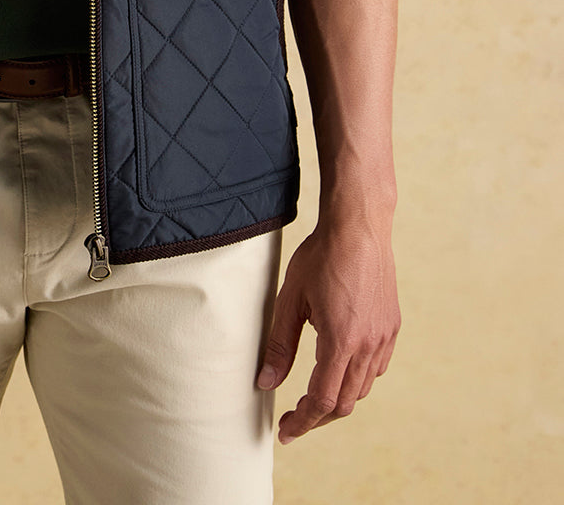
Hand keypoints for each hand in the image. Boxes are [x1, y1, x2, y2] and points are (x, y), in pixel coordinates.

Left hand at [256, 215, 399, 443]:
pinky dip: (356, 379)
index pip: (322, 400)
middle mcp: (368, 346)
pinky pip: (376, 369)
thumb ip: (280, 345)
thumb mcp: (291, 299)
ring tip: (312, 396)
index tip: (285, 431)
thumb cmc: (321, 257)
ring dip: (337, 399)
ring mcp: (384, 338)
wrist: (360, 227)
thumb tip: (266, 383)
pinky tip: (339, 369)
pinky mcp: (392, 328)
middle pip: (344, 403)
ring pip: (362, 388)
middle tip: (293, 418)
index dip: (302, 421)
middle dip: (317, 417)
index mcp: (341, 341)